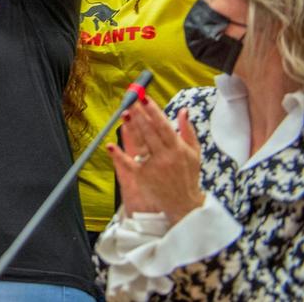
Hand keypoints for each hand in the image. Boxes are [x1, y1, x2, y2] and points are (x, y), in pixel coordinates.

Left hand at [106, 98, 204, 224]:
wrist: (184, 204)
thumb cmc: (188, 175)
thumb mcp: (194, 153)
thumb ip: (187, 131)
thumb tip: (183, 110)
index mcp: (178, 148)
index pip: (164, 126)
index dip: (154, 111)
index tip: (145, 98)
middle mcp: (166, 156)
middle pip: (150, 131)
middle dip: (140, 114)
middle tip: (130, 100)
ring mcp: (154, 167)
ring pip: (140, 143)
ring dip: (131, 128)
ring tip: (123, 113)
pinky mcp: (143, 177)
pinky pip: (129, 164)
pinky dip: (119, 155)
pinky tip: (110, 146)